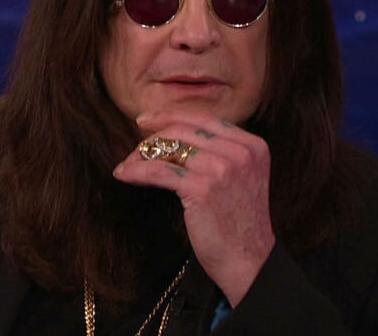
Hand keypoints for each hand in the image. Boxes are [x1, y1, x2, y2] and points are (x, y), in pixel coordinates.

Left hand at [112, 109, 274, 306]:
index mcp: (253, 145)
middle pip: (185, 129)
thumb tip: (176, 133)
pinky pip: (160, 170)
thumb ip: (221, 152)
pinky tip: (125, 174)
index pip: (204, 119)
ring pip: (170, 147)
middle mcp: (241, 152)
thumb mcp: (242, 177)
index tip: (147, 120)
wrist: (250, 262)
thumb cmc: (239, 223)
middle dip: (154, 136)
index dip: (171, 116)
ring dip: (142, 156)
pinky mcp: (203, 188)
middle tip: (134, 147)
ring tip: (128, 166)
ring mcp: (223, 169)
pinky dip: (137, 171)